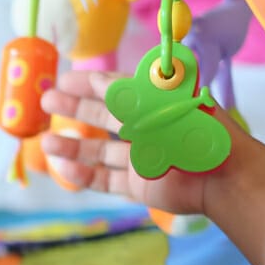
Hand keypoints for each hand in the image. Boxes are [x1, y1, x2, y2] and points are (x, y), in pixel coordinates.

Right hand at [39, 70, 244, 215]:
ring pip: (98, 151)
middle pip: (102, 116)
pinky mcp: (138, 186)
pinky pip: (104, 180)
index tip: (65, 78)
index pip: (117, 89)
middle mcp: (145, 130)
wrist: (220, 177)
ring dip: (71, 145)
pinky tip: (62, 168)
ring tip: (44, 140)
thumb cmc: (195, 132)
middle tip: (47, 100)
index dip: (90, 83)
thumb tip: (100, 79)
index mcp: (154, 105)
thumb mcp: (162, 101)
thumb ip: (131, 90)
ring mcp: (139, 159)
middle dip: (74, 108)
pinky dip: (82, 176)